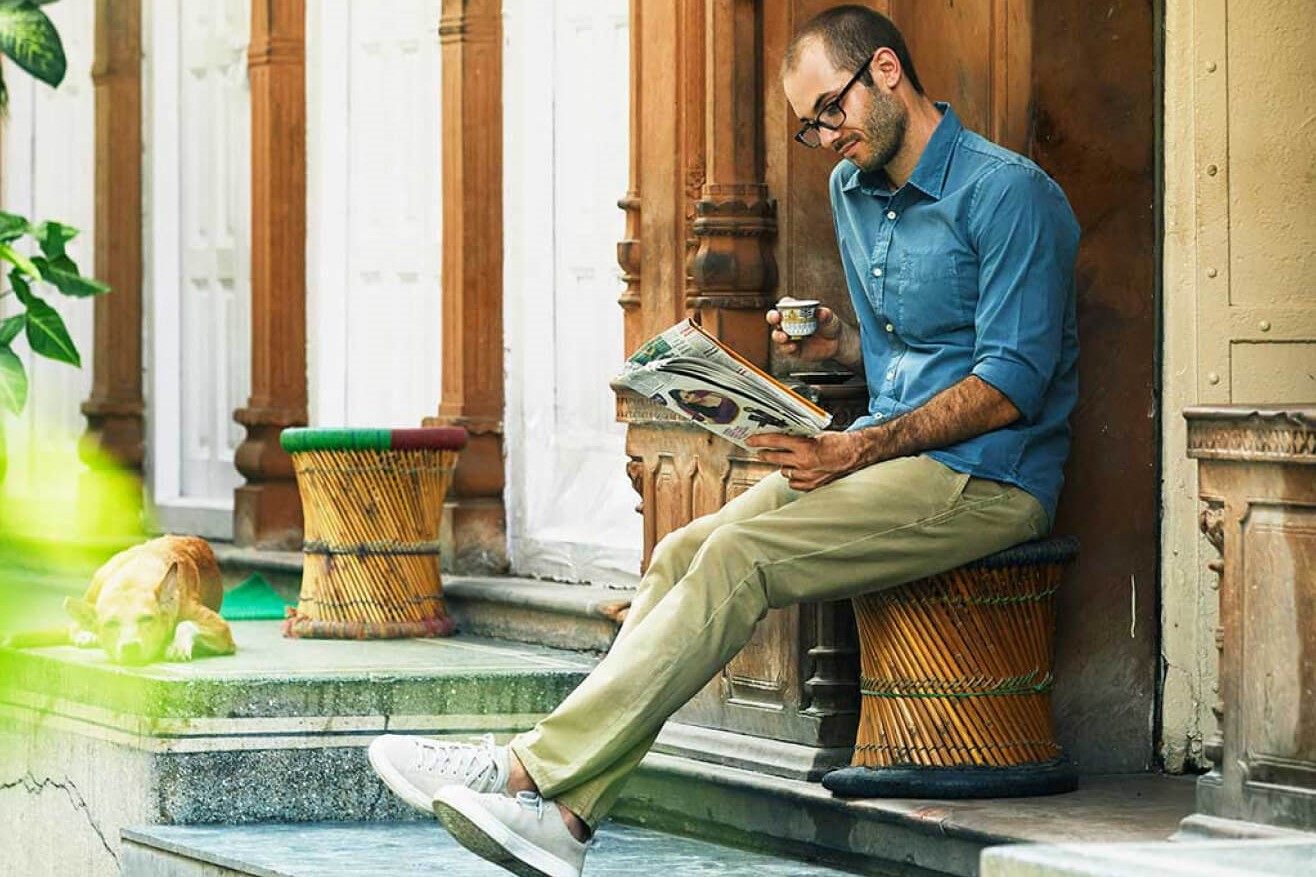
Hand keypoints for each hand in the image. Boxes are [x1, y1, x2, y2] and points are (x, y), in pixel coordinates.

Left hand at [746, 431, 864, 490]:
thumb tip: (782, 438)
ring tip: (792, 461)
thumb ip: (798, 438)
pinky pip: (794, 483)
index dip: (760, 441)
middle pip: (775, 459)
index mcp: (804, 446)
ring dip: (785, 466)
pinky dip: (795, 477)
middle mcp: (804, 462)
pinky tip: (800, 472)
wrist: (855, 454)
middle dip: (766, 455)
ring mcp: (807, 476)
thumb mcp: (816, 435)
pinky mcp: (812, 486)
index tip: (750, 441)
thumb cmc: (839, 443)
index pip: (775, 442)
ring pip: (784, 472)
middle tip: (761, 453)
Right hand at [766, 306, 841, 361]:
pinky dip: (787, 348)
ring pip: (777, 335)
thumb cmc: (830, 325)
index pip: (785, 304)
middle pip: (775, 318)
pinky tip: (793, 346)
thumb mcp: (830, 318)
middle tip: (776, 318)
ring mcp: (789, 336)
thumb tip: (821, 312)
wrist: (837, 343)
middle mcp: (789, 323)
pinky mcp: (792, 350)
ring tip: (784, 337)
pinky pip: (785, 349)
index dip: (782, 304)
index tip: (783, 305)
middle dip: (772, 317)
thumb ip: (825, 315)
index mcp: (796, 310)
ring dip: (778, 335)